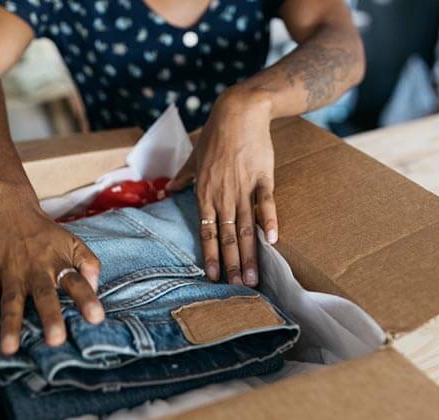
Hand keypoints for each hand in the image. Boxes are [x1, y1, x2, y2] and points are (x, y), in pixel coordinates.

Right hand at [0, 182, 104, 354]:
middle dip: (50, 317)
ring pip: (11, 301)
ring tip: (11, 348)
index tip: (97, 318)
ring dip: (10, 325)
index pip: (76, 282)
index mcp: (58, 263)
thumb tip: (96, 287)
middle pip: (44, 295)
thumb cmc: (44, 231)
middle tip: (56, 340)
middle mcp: (36, 270)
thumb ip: (88, 263)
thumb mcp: (72, 241)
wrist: (9, 205)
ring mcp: (11, 273)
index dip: (87, 299)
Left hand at [167, 89, 277, 286]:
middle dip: (231, 264)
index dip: (210, 255)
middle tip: (238, 288)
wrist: (238, 111)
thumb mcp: (193, 158)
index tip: (213, 277)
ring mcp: (243, 187)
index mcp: (204, 193)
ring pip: (245, 226)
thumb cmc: (214, 134)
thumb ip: (182, 177)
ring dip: (248, 253)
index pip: (206, 231)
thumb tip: (166, 190)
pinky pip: (266, 203)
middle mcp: (222, 195)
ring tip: (253, 277)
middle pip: (227, 235)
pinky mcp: (263, 177)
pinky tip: (272, 241)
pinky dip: (269, 221)